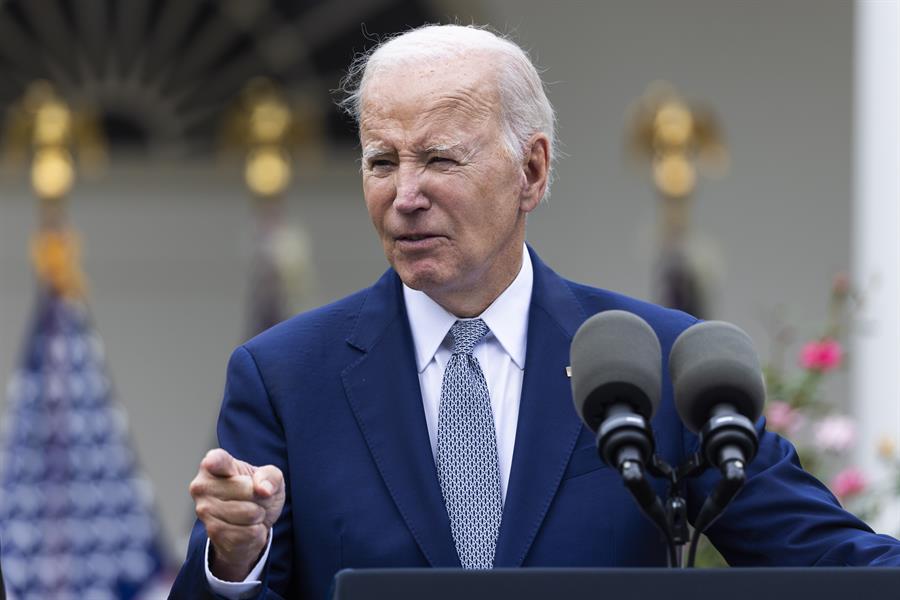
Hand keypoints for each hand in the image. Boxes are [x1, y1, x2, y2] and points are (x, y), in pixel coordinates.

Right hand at [189, 448, 285, 580]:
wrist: (251, 521)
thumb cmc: (257, 491)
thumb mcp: (271, 477)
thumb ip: (270, 476)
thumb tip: (263, 490)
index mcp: (214, 465)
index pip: (214, 461)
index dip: (215, 462)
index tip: (211, 463)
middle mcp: (202, 486)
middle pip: (247, 490)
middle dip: (261, 497)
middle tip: (254, 498)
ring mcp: (204, 511)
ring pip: (249, 513)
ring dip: (259, 515)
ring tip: (251, 512)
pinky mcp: (213, 533)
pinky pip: (249, 533)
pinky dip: (256, 532)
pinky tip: (247, 527)